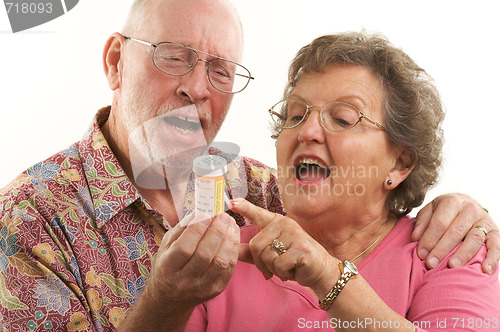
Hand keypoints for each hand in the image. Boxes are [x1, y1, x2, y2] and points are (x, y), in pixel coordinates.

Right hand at [121, 212, 239, 331]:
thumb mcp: (166, 246)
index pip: (184, 247)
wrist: (171, 298)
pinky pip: (229, 268)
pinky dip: (233, 249)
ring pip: (220, 261)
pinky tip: (233, 235)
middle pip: (205, 254)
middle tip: (223, 215)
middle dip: (217, 231)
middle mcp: (184, 281)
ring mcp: (202, 288)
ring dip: (228, 239)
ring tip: (230, 223)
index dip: (197, 229)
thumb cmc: (168, 266)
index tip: (206, 213)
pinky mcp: (216, 290)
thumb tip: (199, 212)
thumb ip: (181, 229)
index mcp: (168, 267)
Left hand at [231, 198, 336, 293]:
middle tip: (275, 267)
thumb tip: (232, 249)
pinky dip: (284, 273)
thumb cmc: (294, 261)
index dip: (244, 208)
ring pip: (267, 257)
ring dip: (274, 269)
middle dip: (262, 263)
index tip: (232, 202)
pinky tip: (294, 269)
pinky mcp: (301, 248)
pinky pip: (279, 265)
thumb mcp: (271, 254)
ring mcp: (294, 234)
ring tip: (287, 266)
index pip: (257, 214)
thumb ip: (252, 252)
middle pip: (256, 245)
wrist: (320, 271)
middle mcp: (284, 224)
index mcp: (276, 222)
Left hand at [412, 193, 498, 273]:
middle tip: (431, 264)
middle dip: (442, 249)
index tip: (421, 254)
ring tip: (452, 266)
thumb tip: (415, 239)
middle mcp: (470, 209)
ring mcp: (484, 220)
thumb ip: (422, 223)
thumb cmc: (444, 211)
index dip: (429, 239)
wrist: (466, 204)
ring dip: (463, 254)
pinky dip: (492, 258)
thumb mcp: (430, 211)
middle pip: (455, 232)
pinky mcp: (495, 231)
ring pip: (474, 238)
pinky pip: (496, 245)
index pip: (439, 223)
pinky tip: (485, 270)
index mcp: (452, 201)